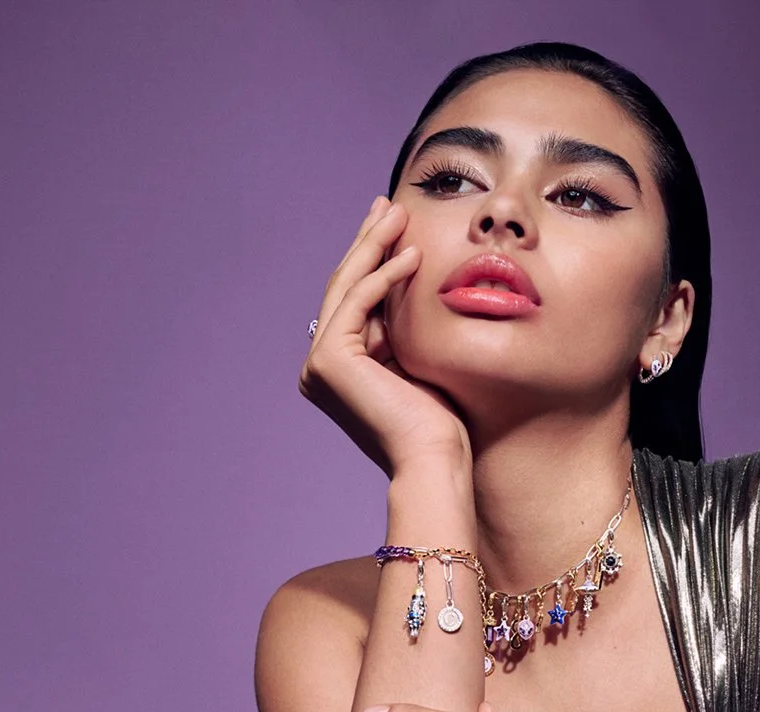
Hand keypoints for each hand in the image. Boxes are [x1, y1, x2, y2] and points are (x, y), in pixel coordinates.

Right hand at [299, 196, 471, 477]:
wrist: (435, 459)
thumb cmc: (440, 422)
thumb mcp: (419, 357)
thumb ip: (403, 324)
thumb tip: (411, 275)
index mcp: (338, 368)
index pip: (355, 300)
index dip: (373, 257)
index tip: (395, 225)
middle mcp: (319, 367)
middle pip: (345, 288)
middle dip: (368, 241)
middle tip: (388, 204)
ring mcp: (318, 365)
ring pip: (348, 289)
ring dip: (374, 246)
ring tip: (399, 213)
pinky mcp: (329, 362)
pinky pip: (358, 304)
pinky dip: (384, 276)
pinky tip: (411, 254)